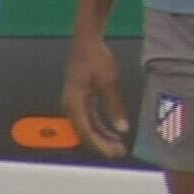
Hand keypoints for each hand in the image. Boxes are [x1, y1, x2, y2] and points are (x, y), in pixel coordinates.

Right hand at [61, 35, 130, 158]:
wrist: (87, 41)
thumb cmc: (95, 57)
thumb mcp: (108, 81)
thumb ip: (115, 106)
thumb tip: (123, 129)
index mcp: (74, 102)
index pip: (86, 131)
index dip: (100, 145)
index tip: (112, 153)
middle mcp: (70, 106)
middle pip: (85, 133)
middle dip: (102, 145)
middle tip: (119, 153)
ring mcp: (74, 104)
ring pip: (87, 128)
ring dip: (102, 138)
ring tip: (118, 146)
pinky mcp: (80, 101)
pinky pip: (89, 120)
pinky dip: (101, 128)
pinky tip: (114, 133)